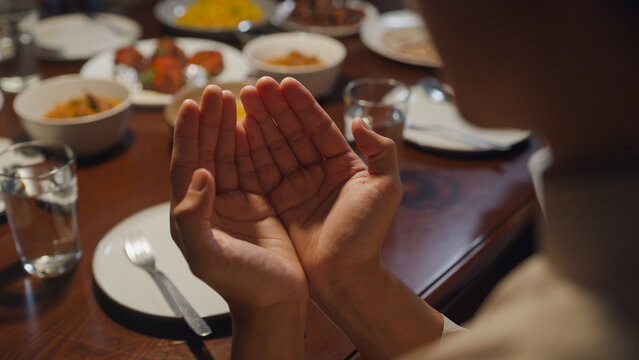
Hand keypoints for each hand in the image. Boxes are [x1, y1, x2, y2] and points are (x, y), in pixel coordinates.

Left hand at [170, 85, 307, 310]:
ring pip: (228, 156)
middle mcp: (209, 205)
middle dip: (209, 122)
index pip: (185, 165)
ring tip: (233, 98)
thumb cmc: (242, 285)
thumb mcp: (208, 257)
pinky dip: (252, 143)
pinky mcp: (258, 204)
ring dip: (229, 127)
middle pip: (206, 154)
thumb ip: (193, 217)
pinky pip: (252, 165)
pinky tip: (253, 124)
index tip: (193, 105)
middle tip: (216, 91)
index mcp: (190, 216)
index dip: (189, 135)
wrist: (276, 303)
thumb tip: (198, 174)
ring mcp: (234, 203)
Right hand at [240, 77, 402, 295]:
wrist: (344, 277)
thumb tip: (360, 120)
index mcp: (343, 165)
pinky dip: (249, 151)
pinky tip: (238, 130)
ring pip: (275, 147)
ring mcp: (296, 187)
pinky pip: (261, 171)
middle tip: (255, 85)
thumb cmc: (367, 235)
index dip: (302, 105)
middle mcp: (318, 172)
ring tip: (242, 99)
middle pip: (293, 132)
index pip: (319, 127)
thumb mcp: (385, 189)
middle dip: (275, 108)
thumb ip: (381, 150)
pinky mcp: (278, 203)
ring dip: (260, 123)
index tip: (284, 83)